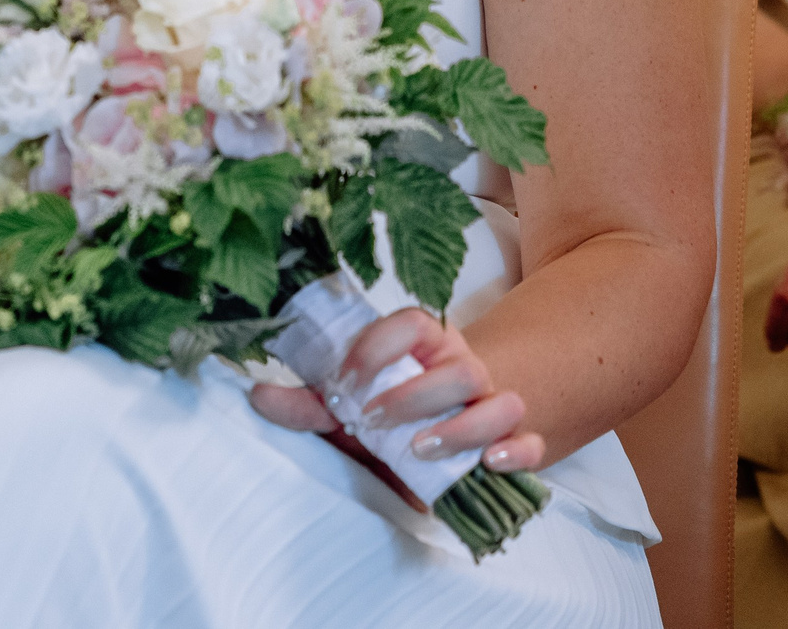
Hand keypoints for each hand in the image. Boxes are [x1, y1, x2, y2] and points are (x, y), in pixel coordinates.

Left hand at [249, 306, 542, 497]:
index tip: (341, 382)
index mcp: (424, 345)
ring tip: (420, 448)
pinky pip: (531, 442)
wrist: (448, 433)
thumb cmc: (392, 414)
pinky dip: (518, 452)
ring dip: (462, 428)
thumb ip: (308, 403)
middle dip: (413, 397)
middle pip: (458, 369)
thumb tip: (256, 395)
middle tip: (372, 421)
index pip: (411, 323)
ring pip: (500, 403)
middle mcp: (464, 368)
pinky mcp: (517, 442)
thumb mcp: (350, 408)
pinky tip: (489, 464)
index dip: (377, 348)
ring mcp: (494, 404)